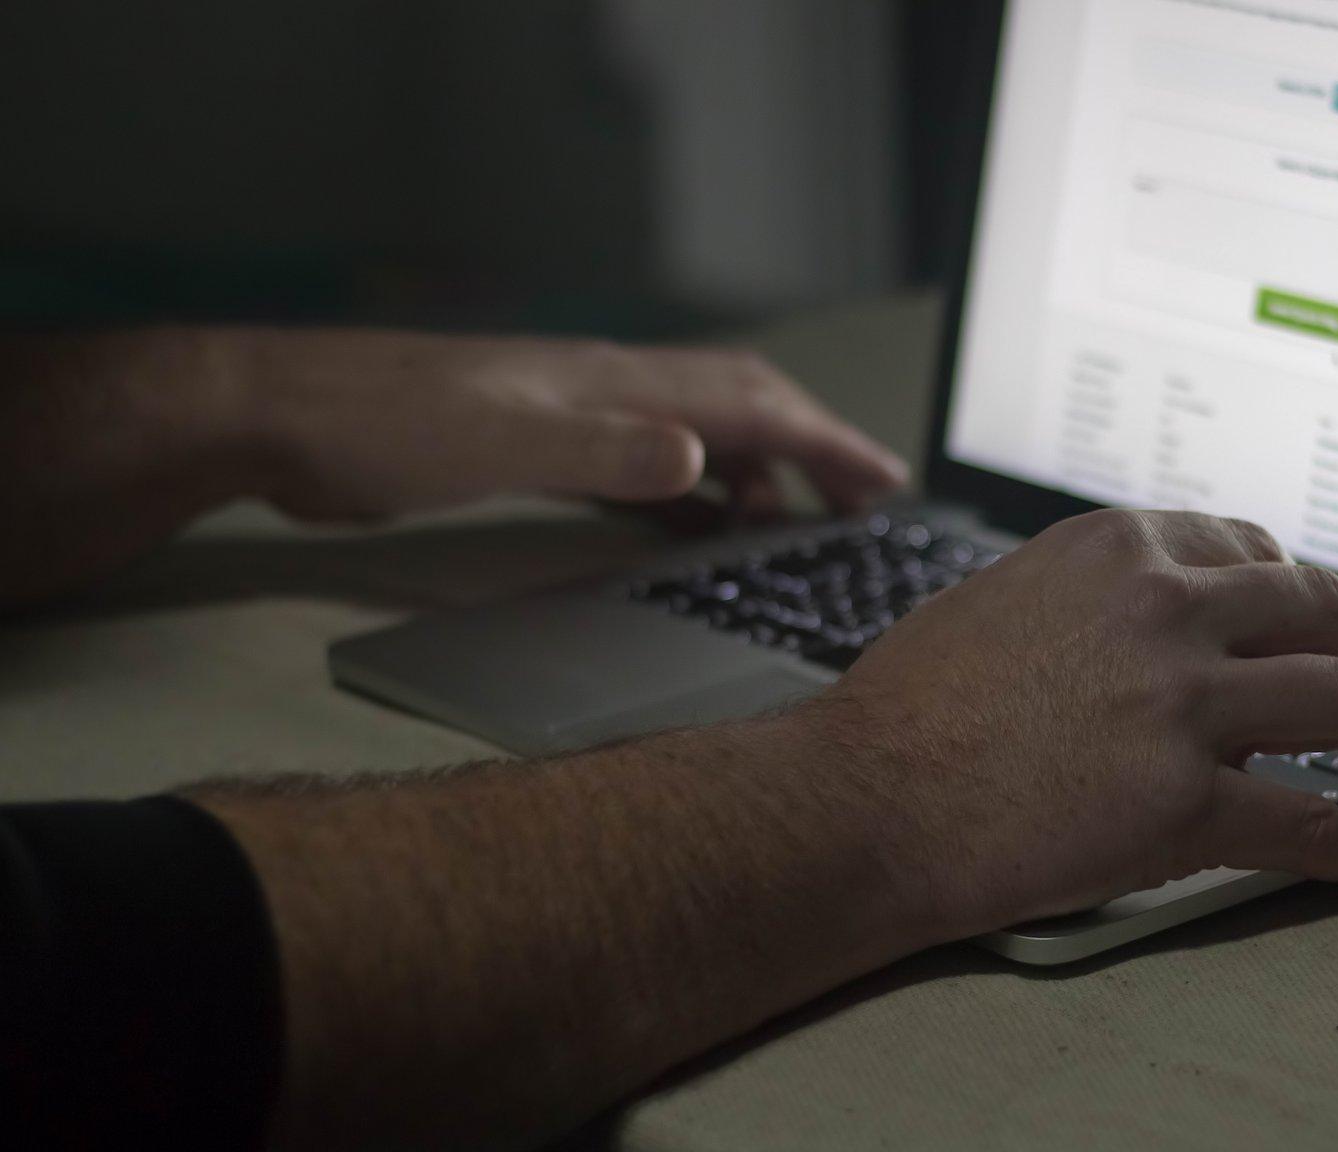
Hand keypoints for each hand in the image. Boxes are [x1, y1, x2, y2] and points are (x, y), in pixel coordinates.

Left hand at [223, 327, 907, 522]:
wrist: (278, 416)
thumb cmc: (378, 427)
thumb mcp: (498, 443)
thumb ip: (603, 452)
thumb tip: (701, 457)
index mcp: (613, 386)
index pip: (749, 406)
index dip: (825, 443)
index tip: (885, 482)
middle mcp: (606, 394)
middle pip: (738, 411)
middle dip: (811, 451)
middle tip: (864, 503)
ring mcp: (571, 419)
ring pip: (695, 440)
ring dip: (755, 477)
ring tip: (797, 525)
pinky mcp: (535, 450)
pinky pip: (643, 472)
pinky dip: (689, 500)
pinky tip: (694, 533)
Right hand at [815, 508, 1337, 935]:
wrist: (862, 796)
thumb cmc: (909, 708)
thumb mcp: (1005, 601)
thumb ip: (1093, 602)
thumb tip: (1148, 632)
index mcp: (1119, 551)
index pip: (1254, 551)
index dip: (1306, 590)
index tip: (1323, 618)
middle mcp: (1164, 609)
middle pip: (1320, 612)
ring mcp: (1180, 702)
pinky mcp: (1183, 799)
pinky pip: (1307, 820)